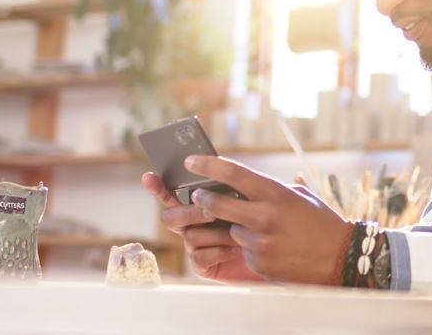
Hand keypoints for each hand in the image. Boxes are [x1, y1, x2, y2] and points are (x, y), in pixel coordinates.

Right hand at [140, 171, 264, 282]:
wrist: (283, 252)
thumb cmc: (271, 220)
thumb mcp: (257, 196)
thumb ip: (239, 182)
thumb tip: (223, 166)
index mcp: (203, 203)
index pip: (174, 192)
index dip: (158, 187)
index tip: (148, 176)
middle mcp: (194, 224)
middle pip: (172, 216)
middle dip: (189, 211)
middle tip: (210, 209)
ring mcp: (197, 245)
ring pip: (190, 235)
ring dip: (214, 232)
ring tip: (237, 231)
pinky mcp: (204, 265)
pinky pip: (199, 256)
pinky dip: (218, 251)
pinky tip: (235, 249)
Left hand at [184, 155, 351, 285]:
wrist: (340, 258)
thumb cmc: (321, 222)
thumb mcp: (299, 196)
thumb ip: (270, 190)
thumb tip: (242, 185)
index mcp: (275, 193)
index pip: (233, 173)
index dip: (207, 165)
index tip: (191, 162)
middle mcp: (264, 216)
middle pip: (216, 204)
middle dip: (202, 199)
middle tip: (197, 196)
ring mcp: (260, 242)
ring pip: (232, 231)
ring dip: (239, 229)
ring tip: (266, 231)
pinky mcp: (259, 263)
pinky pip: (244, 252)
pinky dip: (253, 249)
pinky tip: (274, 248)